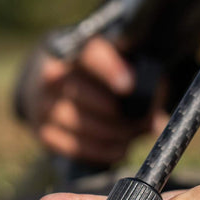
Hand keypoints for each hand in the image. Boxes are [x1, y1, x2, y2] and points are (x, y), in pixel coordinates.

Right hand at [19, 37, 166, 164]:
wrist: (51, 83)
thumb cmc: (94, 72)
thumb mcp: (115, 63)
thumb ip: (140, 81)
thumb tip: (155, 120)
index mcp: (73, 49)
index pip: (89, 54)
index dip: (109, 69)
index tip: (128, 86)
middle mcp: (52, 75)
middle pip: (86, 96)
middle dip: (120, 113)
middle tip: (144, 120)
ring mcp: (44, 105)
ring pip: (82, 125)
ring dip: (114, 135)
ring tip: (133, 135)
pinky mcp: (44, 132)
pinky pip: (75, 147)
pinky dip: (102, 151)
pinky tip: (119, 148)